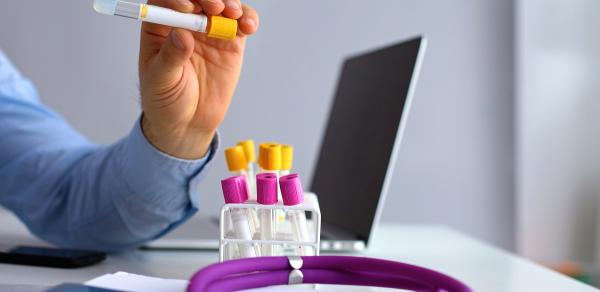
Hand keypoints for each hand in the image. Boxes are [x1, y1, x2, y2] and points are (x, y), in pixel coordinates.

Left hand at [139, 0, 258, 158]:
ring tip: (233, 14)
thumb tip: (181, 35)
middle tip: (216, 7)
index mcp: (159, 26)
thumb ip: (170, 57)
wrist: (187, 122)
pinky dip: (248, 20)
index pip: (167, 1)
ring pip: (223, 6)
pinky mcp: (230, 42)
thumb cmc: (165, 100)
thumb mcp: (160, 81)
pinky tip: (248, 26)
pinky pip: (241, 24)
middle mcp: (185, 22)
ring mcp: (209, 30)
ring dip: (231, 4)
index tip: (189, 7)